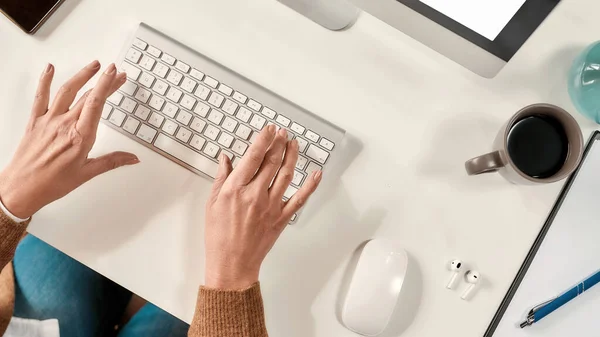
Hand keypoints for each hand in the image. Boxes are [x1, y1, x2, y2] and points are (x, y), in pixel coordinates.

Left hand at [0, 61, 138, 218]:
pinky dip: (45, 80)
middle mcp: (64, 124)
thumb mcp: (87, 173)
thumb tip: (132, 158)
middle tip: (115, 72)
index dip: (107, 85)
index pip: (97, 104)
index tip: (115, 73)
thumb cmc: (51, 183)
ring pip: (67, 90)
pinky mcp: (35, 121)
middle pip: (88, 95)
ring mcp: (49, 120)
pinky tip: (50, 68)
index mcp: (80, 137)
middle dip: (104, 81)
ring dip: (82, 75)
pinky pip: (40, 96)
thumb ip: (112, 161)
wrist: (21, 188)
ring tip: (93, 65)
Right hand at [204, 125, 321, 288]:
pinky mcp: (281, 218)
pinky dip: (310, 186)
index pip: (253, 156)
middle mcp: (255, 194)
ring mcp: (271, 206)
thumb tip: (226, 159)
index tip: (269, 129)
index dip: (264, 139)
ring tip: (294, 143)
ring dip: (292, 156)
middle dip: (279, 143)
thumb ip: (221, 178)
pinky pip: (299, 199)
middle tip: (283, 132)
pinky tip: (316, 174)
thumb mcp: (212, 203)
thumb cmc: (219, 236)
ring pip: (286, 174)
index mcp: (236, 189)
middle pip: (272, 161)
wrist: (231, 264)